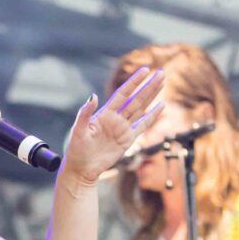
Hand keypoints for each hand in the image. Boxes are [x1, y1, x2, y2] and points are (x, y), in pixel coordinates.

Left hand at [62, 67, 164, 185]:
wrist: (81, 169)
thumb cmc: (76, 149)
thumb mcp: (78, 130)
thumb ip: (85, 113)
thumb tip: (93, 96)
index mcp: (104, 113)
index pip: (123, 94)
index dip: (134, 82)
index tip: (144, 70)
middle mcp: (116, 118)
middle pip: (136, 98)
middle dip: (148, 86)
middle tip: (160, 72)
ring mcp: (123, 129)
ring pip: (141, 109)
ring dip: (152, 96)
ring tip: (162, 82)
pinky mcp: (128, 140)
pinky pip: (142, 126)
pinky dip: (152, 116)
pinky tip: (160, 106)